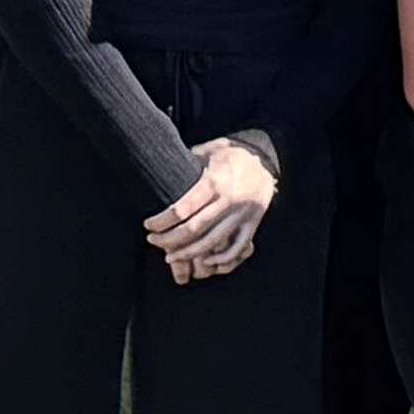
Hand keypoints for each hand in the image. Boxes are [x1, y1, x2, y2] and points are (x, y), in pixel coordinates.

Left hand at [144, 136, 276, 282]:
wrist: (265, 162)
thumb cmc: (229, 157)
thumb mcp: (208, 152)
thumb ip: (187, 163)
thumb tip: (159, 170)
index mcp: (215, 182)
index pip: (182, 210)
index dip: (161, 221)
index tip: (148, 225)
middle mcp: (229, 200)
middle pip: (193, 230)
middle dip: (169, 239)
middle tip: (153, 240)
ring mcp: (242, 214)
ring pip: (212, 243)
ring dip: (188, 253)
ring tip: (170, 256)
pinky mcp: (252, 223)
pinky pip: (237, 248)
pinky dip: (221, 259)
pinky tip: (205, 262)